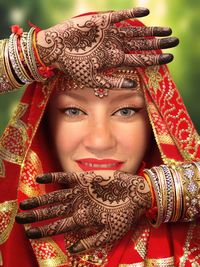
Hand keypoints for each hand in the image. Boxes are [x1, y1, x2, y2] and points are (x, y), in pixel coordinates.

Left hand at [16, 170, 150, 252]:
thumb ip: (92, 241)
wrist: (136, 194)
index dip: (44, 230)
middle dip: (36, 216)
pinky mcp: (84, 179)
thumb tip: (71, 249)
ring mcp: (80, 192)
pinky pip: (65, 177)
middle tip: (20, 218)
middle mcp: (78, 206)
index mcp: (83, 220)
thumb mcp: (111, 233)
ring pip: (55, 196)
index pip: (59, 227)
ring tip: (24, 203)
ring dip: (40, 200)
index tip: (29, 233)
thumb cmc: (125, 214)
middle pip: (53, 212)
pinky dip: (53, 177)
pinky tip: (40, 178)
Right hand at [36, 7, 178, 88]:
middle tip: (176, 41)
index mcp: (115, 60)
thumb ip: (114, 81)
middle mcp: (116, 46)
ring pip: (135, 31)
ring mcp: (110, 34)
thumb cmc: (73, 67)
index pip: (140, 59)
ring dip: (151, 31)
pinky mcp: (102, 22)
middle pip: (142, 45)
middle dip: (159, 44)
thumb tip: (135, 83)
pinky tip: (145, 12)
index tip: (170, 58)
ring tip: (167, 30)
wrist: (56, 50)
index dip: (156, 59)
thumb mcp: (94, 79)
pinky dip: (132, 14)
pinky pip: (120, 16)